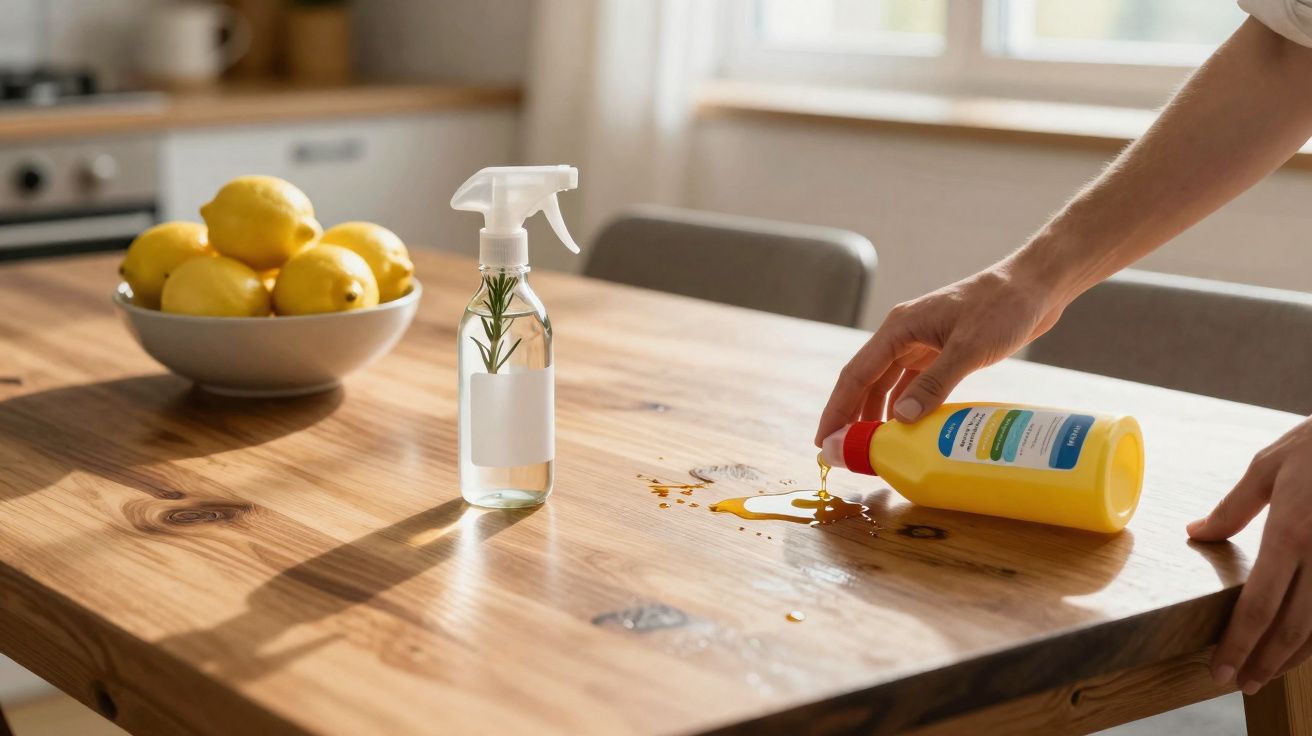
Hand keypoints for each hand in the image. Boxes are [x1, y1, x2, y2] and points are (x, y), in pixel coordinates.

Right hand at [814, 261, 1067, 444]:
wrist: (1035, 287)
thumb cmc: (1003, 307)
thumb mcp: (969, 348)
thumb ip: (935, 384)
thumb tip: (901, 420)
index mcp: (899, 328)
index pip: (856, 374)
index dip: (838, 408)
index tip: (825, 439)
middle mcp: (904, 335)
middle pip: (866, 381)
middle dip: (851, 415)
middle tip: (843, 451)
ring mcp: (922, 344)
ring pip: (888, 385)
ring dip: (877, 413)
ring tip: (870, 446)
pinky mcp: (941, 352)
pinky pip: (913, 385)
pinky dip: (905, 407)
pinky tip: (906, 429)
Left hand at [1188, 415, 1311, 693]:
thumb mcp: (1267, 467)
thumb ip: (1232, 509)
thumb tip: (1196, 533)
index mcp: (1291, 532)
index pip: (1258, 604)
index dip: (1238, 643)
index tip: (1219, 668)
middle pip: (1292, 627)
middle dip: (1263, 661)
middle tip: (1238, 683)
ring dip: (1292, 656)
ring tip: (1266, 673)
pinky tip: (1302, 645)